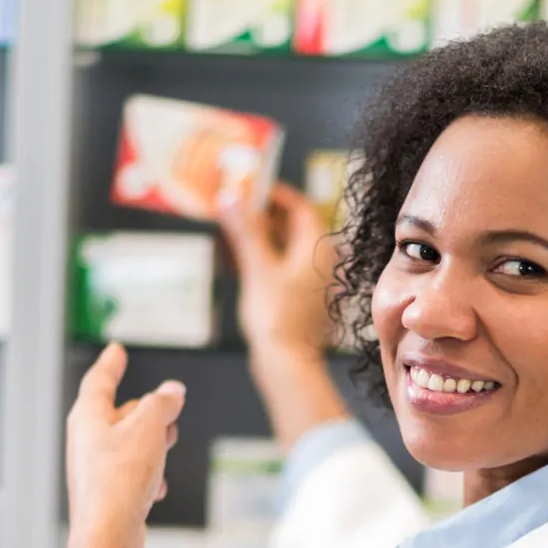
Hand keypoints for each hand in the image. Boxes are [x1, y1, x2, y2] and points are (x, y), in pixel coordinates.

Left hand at [63, 343, 185, 547]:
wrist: (108, 533)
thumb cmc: (120, 479)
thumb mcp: (149, 428)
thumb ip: (162, 404)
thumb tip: (173, 391)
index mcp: (88, 417)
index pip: (98, 380)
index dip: (111, 364)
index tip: (116, 351)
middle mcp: (86, 441)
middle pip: (116, 413)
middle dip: (144, 408)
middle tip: (167, 404)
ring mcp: (94, 468)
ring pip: (126, 444)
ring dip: (150, 441)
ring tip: (169, 441)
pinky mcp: (106, 493)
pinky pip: (129, 473)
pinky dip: (147, 474)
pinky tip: (158, 487)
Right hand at [218, 180, 338, 361]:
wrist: (287, 363)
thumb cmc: (278, 317)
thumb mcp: (257, 267)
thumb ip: (245, 229)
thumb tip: (230, 196)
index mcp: (317, 248)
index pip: (299, 206)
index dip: (273, 192)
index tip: (248, 184)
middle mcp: (319, 261)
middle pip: (291, 225)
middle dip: (261, 212)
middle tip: (232, 202)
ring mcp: (309, 280)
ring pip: (283, 246)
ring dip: (258, 234)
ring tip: (228, 226)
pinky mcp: (298, 297)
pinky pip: (280, 266)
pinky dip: (260, 256)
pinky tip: (236, 257)